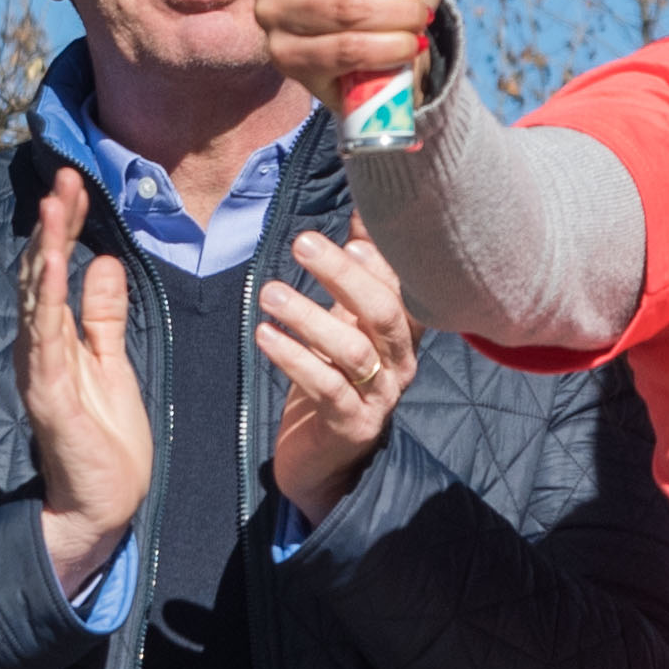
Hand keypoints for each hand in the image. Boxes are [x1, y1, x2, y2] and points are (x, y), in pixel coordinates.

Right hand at [21, 174, 155, 598]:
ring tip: (54, 205)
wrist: (103, 505)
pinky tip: (55, 266)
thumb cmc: (106, 439)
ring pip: (38, 299)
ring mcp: (41, 371)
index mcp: (56, 339)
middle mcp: (39, 349)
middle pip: (41, 275)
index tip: (77, 184)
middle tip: (65, 176)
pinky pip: (47, 342)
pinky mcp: (50, 397)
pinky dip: (49, 301)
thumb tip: (105, 262)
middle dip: (53, 225)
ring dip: (46, 250)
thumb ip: (105, 317)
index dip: (65, 227)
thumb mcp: (113, 363)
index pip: (55, 271)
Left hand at [261, 229, 421, 518]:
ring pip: (354, 349)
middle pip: (384, 312)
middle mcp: (401, 361)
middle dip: (344, 275)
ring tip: (270, 293)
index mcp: (403, 331)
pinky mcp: (350, 424)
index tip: (351, 232)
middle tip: (302, 244)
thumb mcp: (348, 321)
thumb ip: (358, 270)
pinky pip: (325, 387)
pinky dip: (294, 359)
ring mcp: (379, 395)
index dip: (381, 258)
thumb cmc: (337, 379)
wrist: (327, 459)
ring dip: (309, 316)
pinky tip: (265, 336)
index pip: (402, 286)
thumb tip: (365, 209)